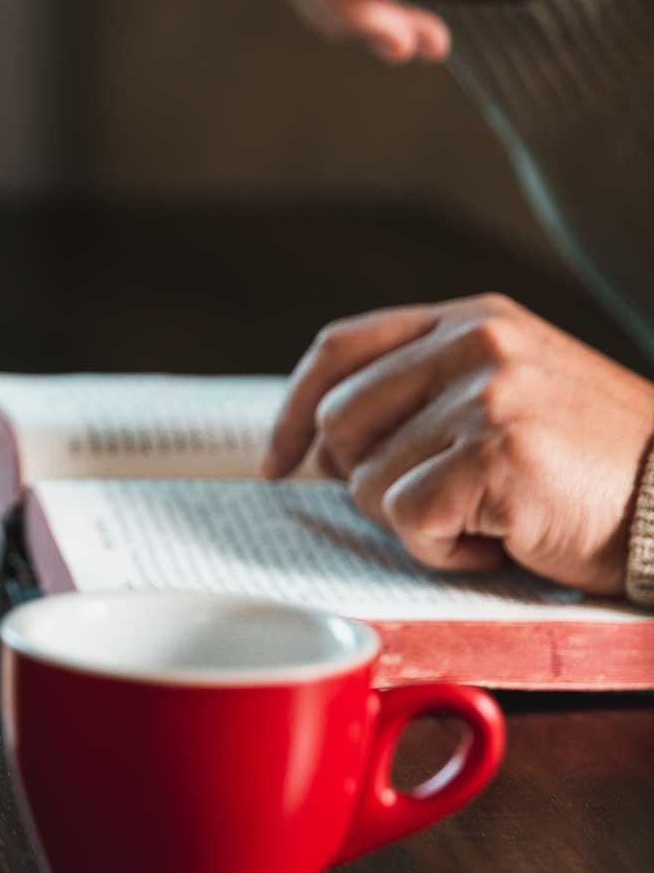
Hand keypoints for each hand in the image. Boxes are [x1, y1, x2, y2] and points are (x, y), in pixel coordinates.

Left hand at [265, 294, 653, 593]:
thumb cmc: (594, 468)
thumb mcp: (510, 393)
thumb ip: (426, 390)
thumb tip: (318, 441)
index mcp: (471, 321)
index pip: (338, 349)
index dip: (293, 411)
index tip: (278, 463)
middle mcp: (475, 344)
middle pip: (339, 422)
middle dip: (367, 481)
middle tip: (436, 505)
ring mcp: (486, 396)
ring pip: (368, 482)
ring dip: (416, 524)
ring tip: (489, 519)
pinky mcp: (495, 454)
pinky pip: (408, 521)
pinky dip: (443, 552)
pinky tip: (500, 542)